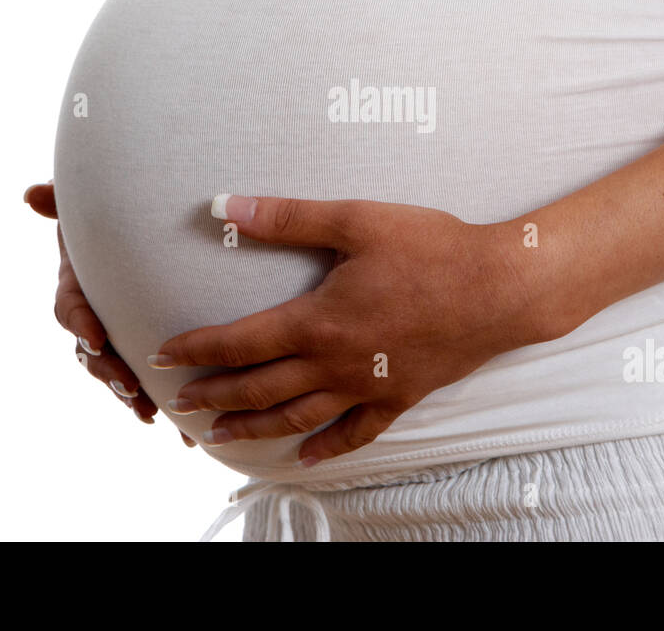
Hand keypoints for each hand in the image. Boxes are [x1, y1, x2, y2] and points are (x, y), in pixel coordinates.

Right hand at [24, 181, 195, 446]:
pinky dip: (160, 406)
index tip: (97, 335)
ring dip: (129, 394)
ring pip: (115, 374)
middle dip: (107, 372)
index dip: (82, 323)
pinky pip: (146, 385)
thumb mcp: (94, 209)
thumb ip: (65, 201)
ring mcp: (116, 339)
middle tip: (127, 386)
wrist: (149, 237)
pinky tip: (182, 435)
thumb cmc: (118, 220)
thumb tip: (29, 193)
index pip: (71, 308)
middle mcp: (94, 317)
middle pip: (91, 353)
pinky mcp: (142, 353)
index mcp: (81, 286)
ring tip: (147, 410)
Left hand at [149, 195, 547, 465]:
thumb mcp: (357, 220)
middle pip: (259, 386)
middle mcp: (335, 364)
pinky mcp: (399, 397)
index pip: (239, 342)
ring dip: (253, 427)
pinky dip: (326, 448)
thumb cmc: (432, 249)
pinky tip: (305, 458)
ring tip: (220, 436)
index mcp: (318, 321)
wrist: (501, 289)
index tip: (162, 354)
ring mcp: (367, 386)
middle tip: (178, 402)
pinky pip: (356, 433)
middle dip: (213, 394)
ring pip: (297, 416)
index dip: (197, 349)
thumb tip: (224, 206)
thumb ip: (287, 217)